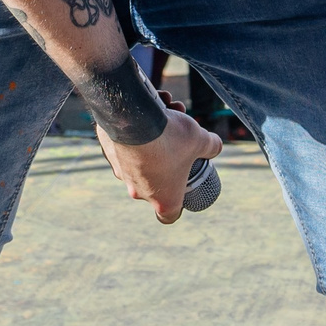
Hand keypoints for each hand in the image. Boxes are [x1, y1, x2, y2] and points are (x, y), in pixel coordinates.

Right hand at [96, 106, 224, 224]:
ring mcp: (123, 174)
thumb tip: (215, 147)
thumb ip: (210, 146)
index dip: (179, 204)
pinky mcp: (110, 154)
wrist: (133, 118)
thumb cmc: (169, 137)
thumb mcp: (200, 140)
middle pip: (159, 180)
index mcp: (164, 199)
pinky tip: (147, 109)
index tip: (185, 188)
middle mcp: (139, 191)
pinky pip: (126, 144)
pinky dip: (136, 130)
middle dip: (172, 158)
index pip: (169, 216)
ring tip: (167, 112)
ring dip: (155, 140)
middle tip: (179, 138)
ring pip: (143, 158)